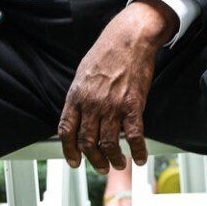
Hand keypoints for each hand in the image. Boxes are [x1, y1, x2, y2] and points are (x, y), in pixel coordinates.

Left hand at [55, 0, 175, 172]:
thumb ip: (80, 96)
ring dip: (113, 159)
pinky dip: (137, 151)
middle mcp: (92, 104)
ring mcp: (112, 106)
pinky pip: (134, 136)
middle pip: (87, 142)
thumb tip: (79, 114)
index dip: (69, 150)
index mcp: (77, 96)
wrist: (129, 39)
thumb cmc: (107, 52)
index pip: (66, 131)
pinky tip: (140, 158)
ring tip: (118, 163)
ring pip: (109, 144)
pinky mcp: (133, 105)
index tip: (74, 161)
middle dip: (93, 160)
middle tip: (100, 166)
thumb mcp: (83, 73)